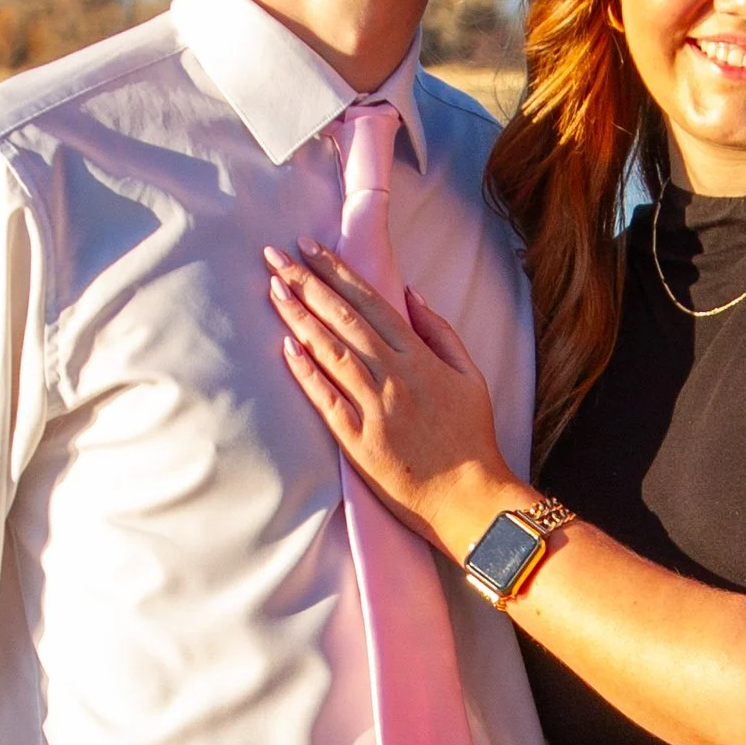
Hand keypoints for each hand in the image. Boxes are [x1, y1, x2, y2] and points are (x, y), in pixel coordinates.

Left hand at [267, 244, 513, 556]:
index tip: (308, 246)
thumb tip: (411, 294)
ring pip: (331, 352)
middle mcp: (394, 376)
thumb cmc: (472, 438)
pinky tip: (285, 347)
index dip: (336, 271)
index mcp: (419, 357)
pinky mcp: (359, 442)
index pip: (370, 301)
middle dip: (306, 282)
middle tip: (274, 255)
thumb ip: (441, 332)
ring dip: (299, 317)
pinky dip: (306, 372)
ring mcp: (375, 409)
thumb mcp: (470, 376)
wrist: (472, 498)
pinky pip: (327, 401)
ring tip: (273, 288)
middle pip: (343, 318)